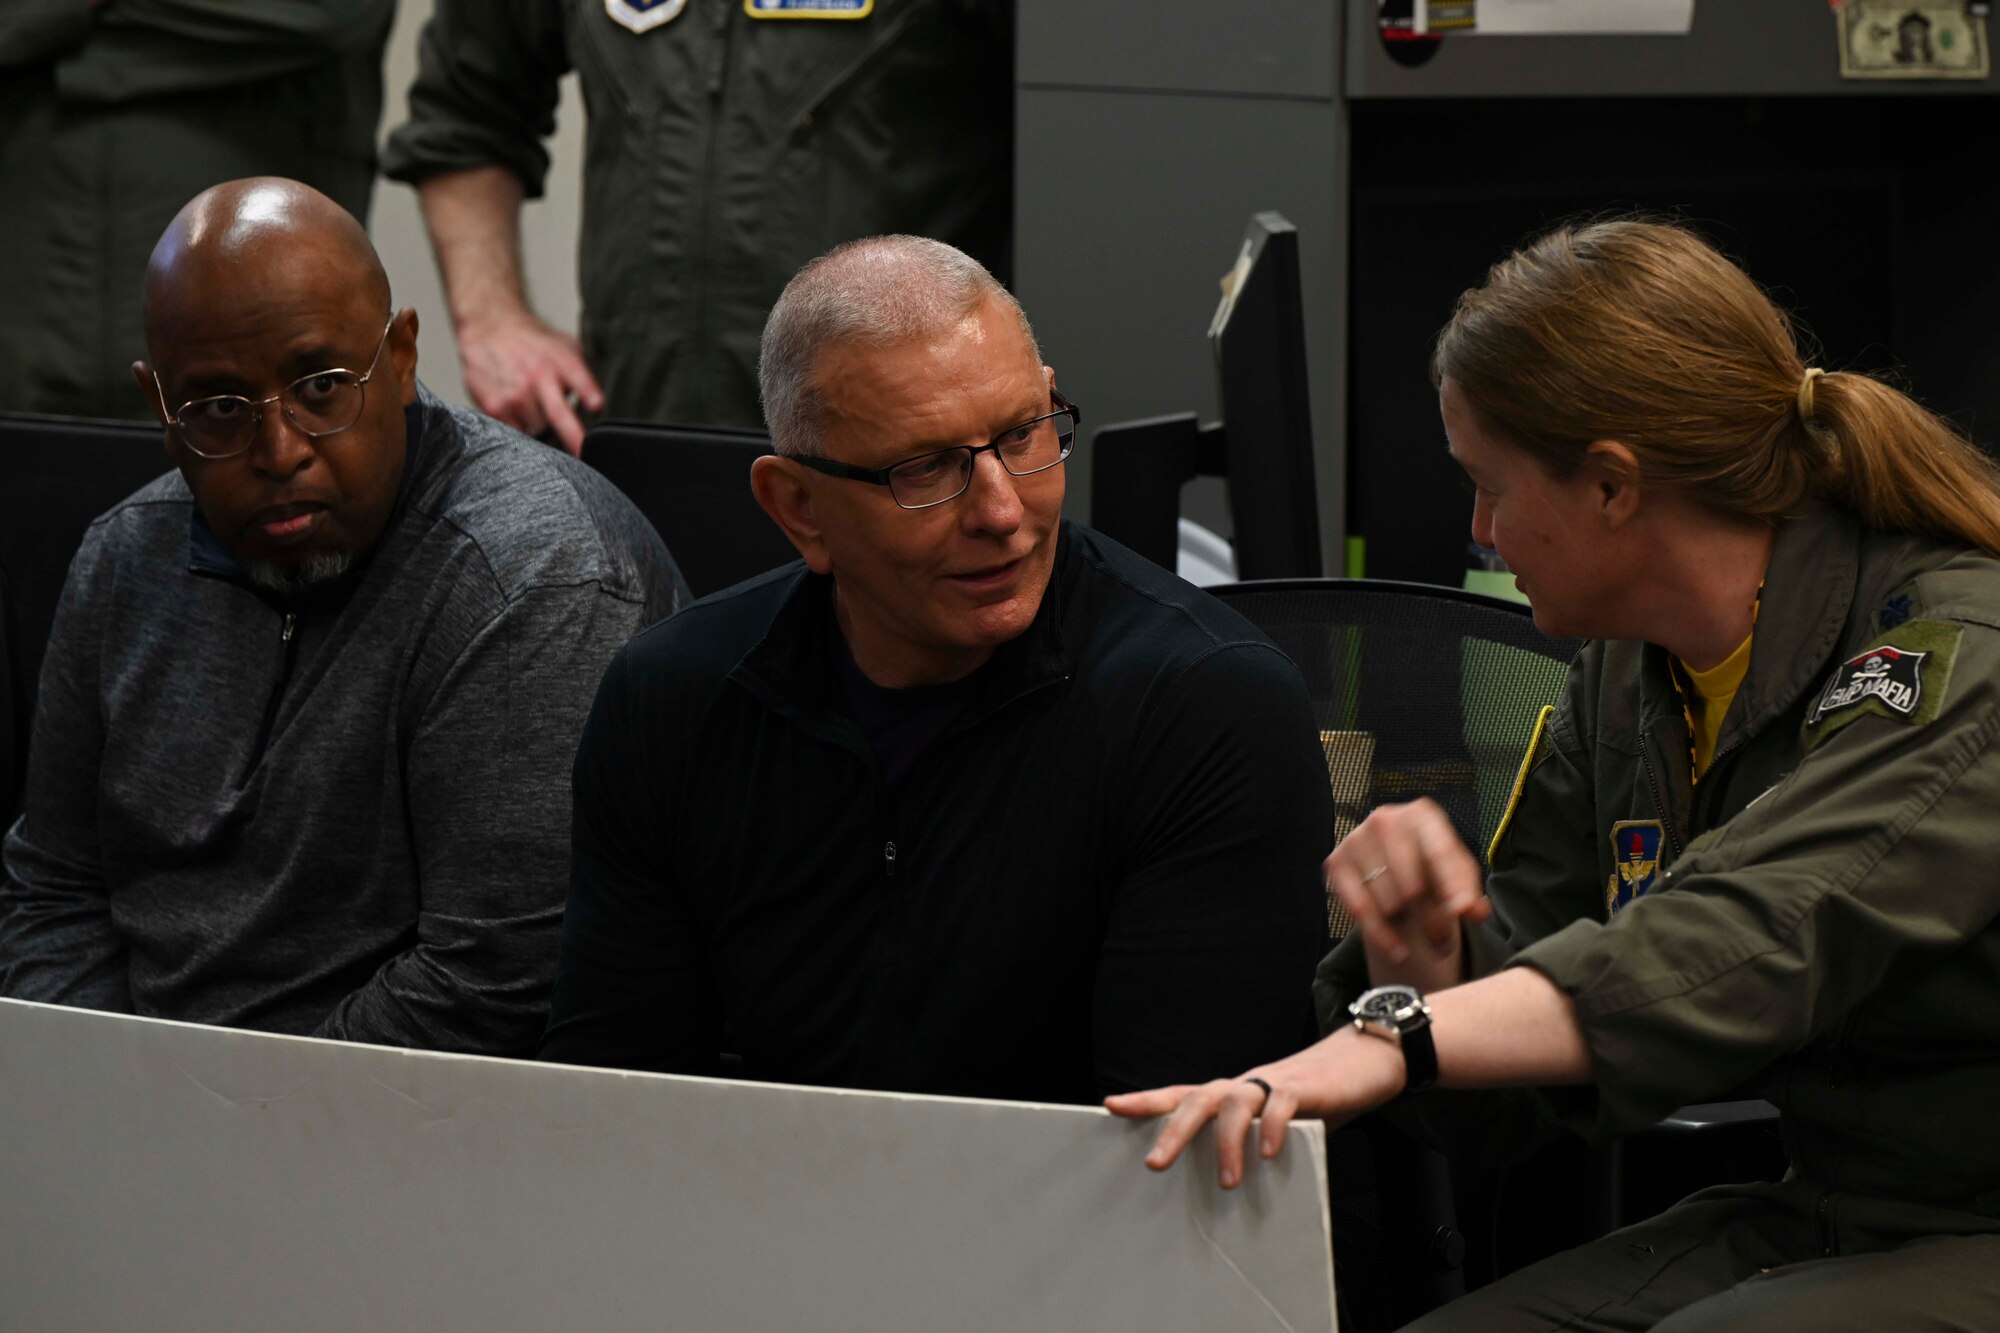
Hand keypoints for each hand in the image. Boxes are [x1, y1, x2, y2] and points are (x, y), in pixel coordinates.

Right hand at [457, 310, 603, 456]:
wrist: (490, 327)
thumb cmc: (535, 343)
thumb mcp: (566, 347)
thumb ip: (586, 372)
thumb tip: (608, 403)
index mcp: (561, 362)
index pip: (579, 379)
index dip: (589, 394)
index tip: (597, 407)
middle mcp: (538, 378)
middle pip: (558, 415)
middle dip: (574, 438)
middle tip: (585, 456)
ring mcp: (516, 395)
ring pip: (539, 433)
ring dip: (547, 437)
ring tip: (546, 424)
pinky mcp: (496, 407)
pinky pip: (516, 434)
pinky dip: (524, 434)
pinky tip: (525, 419)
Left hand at [1105, 1027, 1407, 1187]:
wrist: (1361, 1064)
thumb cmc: (1310, 1100)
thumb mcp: (1272, 1125)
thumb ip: (1249, 1145)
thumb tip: (1223, 1184)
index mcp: (1231, 1095)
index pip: (1180, 1094)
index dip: (1145, 1100)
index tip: (1110, 1106)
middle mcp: (1243, 1085)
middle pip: (1197, 1099)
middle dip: (1173, 1130)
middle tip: (1154, 1164)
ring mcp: (1271, 1084)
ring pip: (1233, 1102)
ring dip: (1226, 1143)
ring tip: (1227, 1182)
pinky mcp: (1303, 1090)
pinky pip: (1280, 1106)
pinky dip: (1270, 1129)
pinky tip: (1267, 1155)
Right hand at [1326, 798, 1488, 990]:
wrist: (1393, 864)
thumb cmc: (1431, 869)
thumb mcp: (1457, 877)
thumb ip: (1469, 893)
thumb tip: (1473, 910)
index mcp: (1422, 814)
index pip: (1440, 854)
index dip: (1454, 887)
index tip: (1462, 915)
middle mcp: (1385, 819)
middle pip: (1412, 885)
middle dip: (1432, 920)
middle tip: (1442, 941)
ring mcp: (1356, 838)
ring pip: (1388, 902)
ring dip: (1407, 927)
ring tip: (1418, 928)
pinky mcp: (1335, 862)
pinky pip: (1359, 910)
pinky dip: (1382, 936)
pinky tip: (1398, 950)